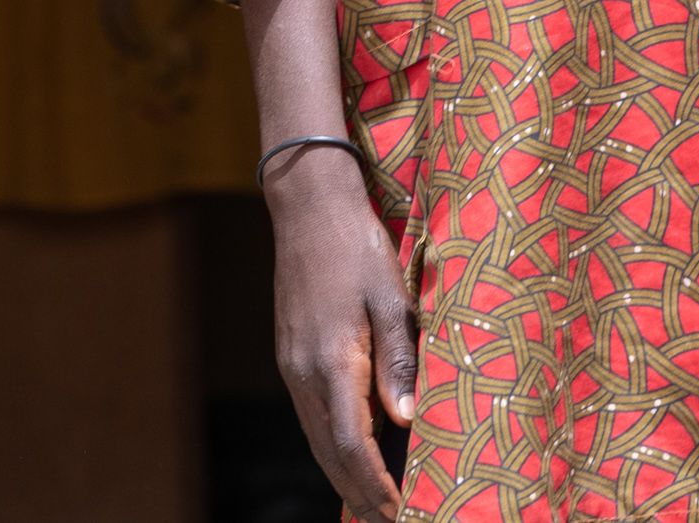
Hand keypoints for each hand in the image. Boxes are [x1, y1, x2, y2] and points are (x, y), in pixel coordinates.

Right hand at [264, 148, 416, 521]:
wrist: (308, 208)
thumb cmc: (358, 246)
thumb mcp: (391, 297)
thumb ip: (399, 361)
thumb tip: (406, 423)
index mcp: (333, 361)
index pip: (352, 445)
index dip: (376, 485)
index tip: (401, 511)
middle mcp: (304, 373)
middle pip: (330, 455)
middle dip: (361, 496)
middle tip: (395, 521)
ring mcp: (293, 367)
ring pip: (317, 440)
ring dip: (346, 477)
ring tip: (379, 505)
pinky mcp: (292, 357)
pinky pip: (312, 418)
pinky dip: (334, 448)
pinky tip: (356, 456)